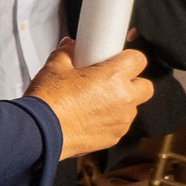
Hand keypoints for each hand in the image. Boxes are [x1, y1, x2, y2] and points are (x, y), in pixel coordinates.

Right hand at [24, 40, 153, 159]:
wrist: (39, 133)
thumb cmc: (48, 101)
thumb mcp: (55, 67)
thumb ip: (67, 53)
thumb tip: (70, 46)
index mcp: (113, 77)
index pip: (138, 59)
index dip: (128, 58)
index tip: (117, 60)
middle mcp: (123, 99)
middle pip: (145, 86)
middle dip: (132, 83)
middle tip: (111, 81)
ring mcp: (120, 121)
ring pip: (132, 108)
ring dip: (121, 103)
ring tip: (96, 102)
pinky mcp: (112, 138)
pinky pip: (119, 125)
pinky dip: (109, 121)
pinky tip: (89, 118)